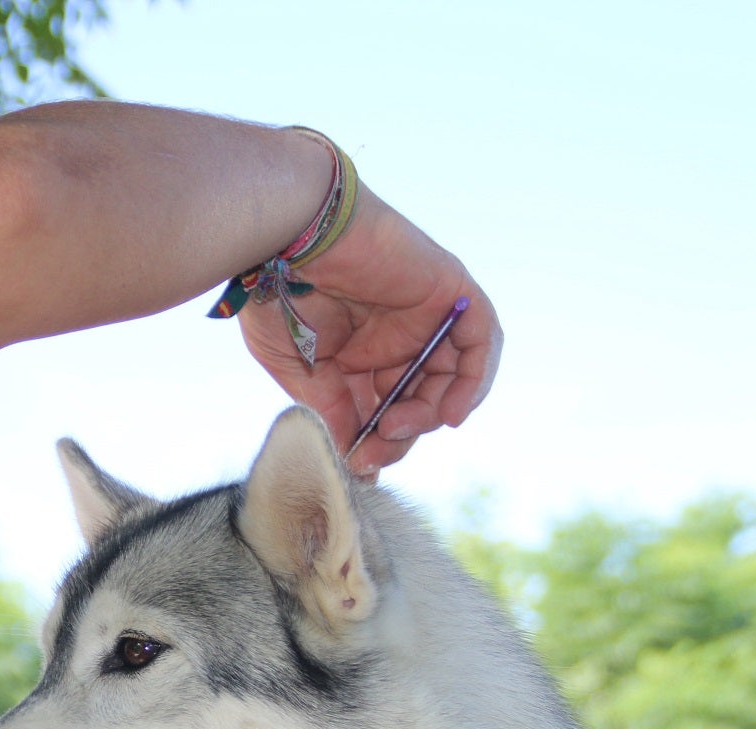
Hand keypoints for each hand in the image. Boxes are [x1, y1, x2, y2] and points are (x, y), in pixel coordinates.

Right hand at [237, 181, 502, 474]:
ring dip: (431, 414)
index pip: (383, 409)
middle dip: (400, 434)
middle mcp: (395, 338)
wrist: (289, 236)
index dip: (377, 442)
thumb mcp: (299, 368)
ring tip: (400, 426)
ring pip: (451, 378)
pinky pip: (479, 341)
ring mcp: (425, 315)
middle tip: (376, 449)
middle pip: (419, 401)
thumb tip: (353, 457)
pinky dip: (474, 379)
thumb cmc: (277, 291)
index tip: (360, 465)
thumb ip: (329, 409)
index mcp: (357, 355)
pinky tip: (451, 412)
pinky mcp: (449, 291)